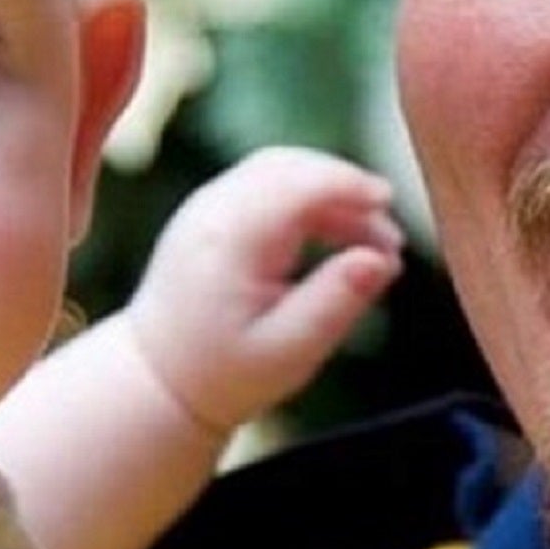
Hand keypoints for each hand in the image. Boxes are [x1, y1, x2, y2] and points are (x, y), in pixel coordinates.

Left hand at [126, 146, 402, 435]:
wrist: (158, 382)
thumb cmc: (225, 374)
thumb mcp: (290, 350)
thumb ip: (336, 302)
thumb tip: (381, 259)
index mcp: (229, 240)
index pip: (295, 183)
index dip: (347, 183)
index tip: (390, 202)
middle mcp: (211, 210)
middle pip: (290, 166)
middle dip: (347, 187)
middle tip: (391, 233)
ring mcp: (206, 206)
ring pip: (280, 170)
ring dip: (332, 192)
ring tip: (375, 242)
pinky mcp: (212, 212)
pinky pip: (268, 185)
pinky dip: (310, 200)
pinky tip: (341, 236)